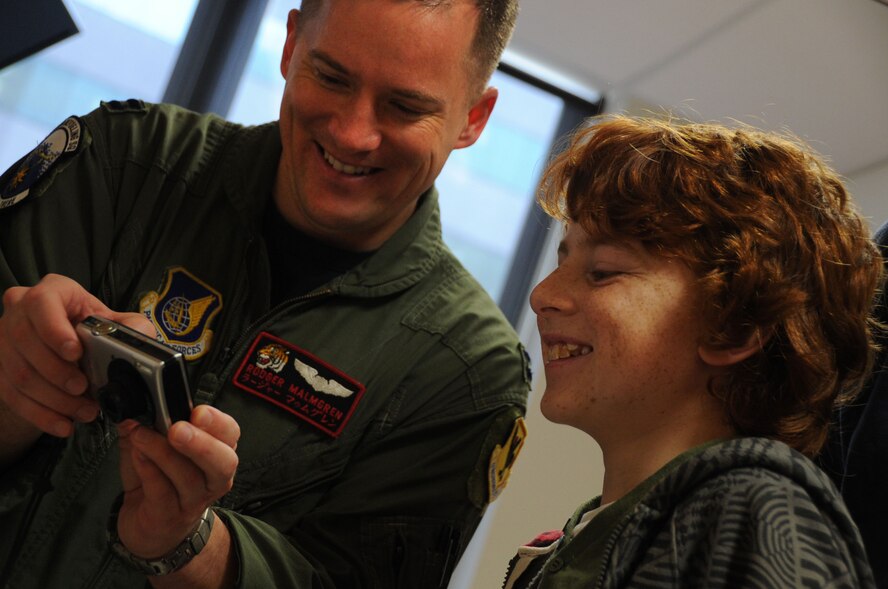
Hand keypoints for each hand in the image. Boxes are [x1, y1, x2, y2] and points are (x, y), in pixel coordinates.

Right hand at [0, 274, 151, 437]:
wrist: (67, 347)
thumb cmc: (93, 328)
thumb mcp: (118, 322)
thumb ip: (132, 327)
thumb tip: (138, 337)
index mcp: (53, 291)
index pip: (43, 303)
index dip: (55, 330)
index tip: (75, 353)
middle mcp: (20, 310)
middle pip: (25, 341)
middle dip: (57, 372)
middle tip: (83, 389)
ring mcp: (4, 339)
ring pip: (19, 372)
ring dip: (53, 399)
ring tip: (84, 411)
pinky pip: (11, 395)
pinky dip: (40, 414)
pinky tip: (63, 424)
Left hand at [116, 405, 239, 559]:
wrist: (152, 531)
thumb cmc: (157, 485)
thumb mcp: (152, 451)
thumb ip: (145, 429)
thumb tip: (131, 410)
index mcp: (216, 454)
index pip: (230, 434)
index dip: (217, 422)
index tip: (198, 411)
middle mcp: (213, 479)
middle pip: (222, 462)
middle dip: (201, 442)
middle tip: (177, 429)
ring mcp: (193, 502)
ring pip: (188, 477)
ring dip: (162, 452)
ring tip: (140, 435)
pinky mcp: (169, 517)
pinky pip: (162, 492)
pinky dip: (148, 470)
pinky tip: (136, 455)